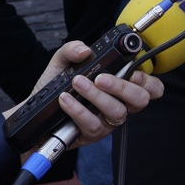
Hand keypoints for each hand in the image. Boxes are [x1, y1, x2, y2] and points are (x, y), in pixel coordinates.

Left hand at [2, 41, 163, 147]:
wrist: (33, 111)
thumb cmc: (55, 86)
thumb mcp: (62, 62)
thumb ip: (72, 49)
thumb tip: (84, 50)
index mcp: (120, 86)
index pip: (150, 87)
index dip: (148, 80)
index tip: (132, 71)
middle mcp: (118, 104)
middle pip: (140, 100)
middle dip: (123, 86)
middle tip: (101, 78)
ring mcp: (107, 121)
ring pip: (116, 111)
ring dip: (97, 96)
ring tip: (78, 83)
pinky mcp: (92, 134)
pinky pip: (92, 123)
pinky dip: (78, 109)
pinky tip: (66, 100)